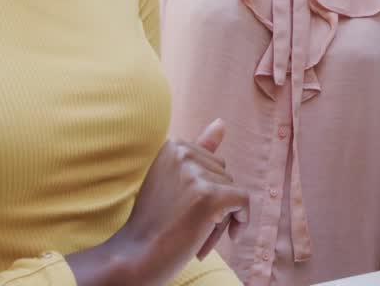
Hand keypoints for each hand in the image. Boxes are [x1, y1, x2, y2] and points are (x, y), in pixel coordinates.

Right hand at [67, 119, 249, 284]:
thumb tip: (222, 122)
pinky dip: (241, 221)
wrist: (136, 257)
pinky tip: (228, 235)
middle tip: (187, 223)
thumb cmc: (156, 222)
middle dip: (216, 203)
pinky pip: (244, 202)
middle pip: (225, 176)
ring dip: (222, 217)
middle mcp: (183, 153)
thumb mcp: (174, 180)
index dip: (206, 191)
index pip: (213, 164)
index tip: (183, 209)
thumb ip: (199, 151)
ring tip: (194, 231)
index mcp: (174, 146)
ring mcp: (195, 173)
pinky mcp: (210, 195)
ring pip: (234, 191)